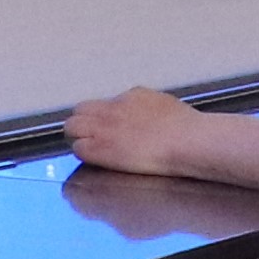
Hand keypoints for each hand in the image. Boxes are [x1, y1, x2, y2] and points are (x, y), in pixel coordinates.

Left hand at [70, 85, 208, 175]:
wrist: (185, 140)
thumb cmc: (186, 128)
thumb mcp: (165, 106)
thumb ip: (147, 108)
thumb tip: (143, 114)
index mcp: (130, 97)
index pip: (102, 104)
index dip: (102, 118)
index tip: (110, 129)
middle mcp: (112, 108)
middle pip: (79, 111)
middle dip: (83, 124)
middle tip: (93, 139)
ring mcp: (103, 127)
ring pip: (72, 127)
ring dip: (79, 137)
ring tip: (91, 150)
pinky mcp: (100, 148)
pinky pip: (78, 148)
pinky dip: (84, 154)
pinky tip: (97, 161)